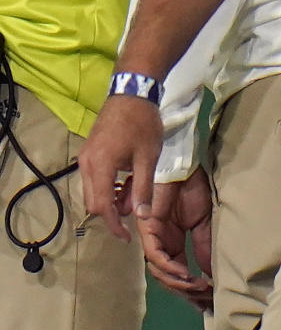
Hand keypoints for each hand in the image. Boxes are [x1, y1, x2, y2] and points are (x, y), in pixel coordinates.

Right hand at [78, 95, 163, 240]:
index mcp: (100, 166)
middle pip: (92, 202)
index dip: (113, 225)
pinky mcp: (88, 151)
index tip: (126, 237)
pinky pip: (92, 178)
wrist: (132, 92)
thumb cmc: (143, 123)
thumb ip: (143, 188)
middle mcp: (86, 164)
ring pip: (91, 191)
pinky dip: (106, 186)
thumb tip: (141, 217)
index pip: (101, 206)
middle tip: (134, 210)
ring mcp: (85, 157)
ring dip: (110, 199)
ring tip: (133, 193)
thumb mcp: (148, 158)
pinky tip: (125, 181)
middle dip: (112, 212)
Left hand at [137, 167, 213, 310]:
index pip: (177, 272)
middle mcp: (159, 243)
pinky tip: (187, 274)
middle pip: (166, 277)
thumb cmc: (193, 189)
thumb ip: (203, 247)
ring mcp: (152, 237)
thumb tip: (208, 273)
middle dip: (184, 291)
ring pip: (159, 271)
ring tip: (198, 287)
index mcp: (171, 242)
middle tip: (204, 298)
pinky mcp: (148, 229)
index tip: (207, 298)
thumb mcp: (203, 223)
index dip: (190, 288)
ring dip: (179, 282)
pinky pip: (156, 256)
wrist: (185, 167)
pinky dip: (171, 268)